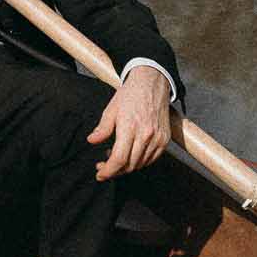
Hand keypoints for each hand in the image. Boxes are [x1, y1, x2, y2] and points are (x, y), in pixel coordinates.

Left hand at [87, 65, 170, 180]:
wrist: (152, 82)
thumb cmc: (130, 94)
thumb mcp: (111, 108)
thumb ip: (103, 128)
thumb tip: (92, 140)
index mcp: (130, 127)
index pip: (119, 159)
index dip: (108, 171)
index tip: (100, 174)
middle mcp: (146, 135)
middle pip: (129, 165)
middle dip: (115, 171)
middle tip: (103, 166)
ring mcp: (157, 138)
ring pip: (141, 164)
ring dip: (126, 167)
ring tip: (115, 158)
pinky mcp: (165, 139)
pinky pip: (152, 159)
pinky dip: (140, 162)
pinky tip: (130, 155)